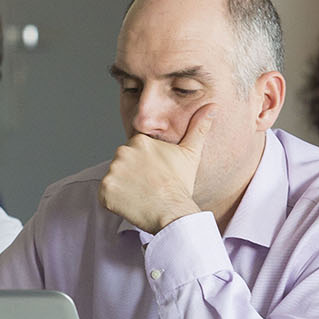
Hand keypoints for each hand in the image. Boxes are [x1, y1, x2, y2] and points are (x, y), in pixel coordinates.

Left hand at [98, 104, 213, 233]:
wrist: (172, 212)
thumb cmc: (181, 185)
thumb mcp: (191, 153)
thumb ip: (198, 127)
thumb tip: (213, 106)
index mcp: (140, 141)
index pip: (135, 152)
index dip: (144, 165)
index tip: (154, 176)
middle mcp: (123, 152)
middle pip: (123, 164)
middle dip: (132, 175)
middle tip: (148, 187)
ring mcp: (113, 171)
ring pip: (114, 178)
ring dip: (124, 188)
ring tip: (141, 196)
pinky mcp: (106, 189)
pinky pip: (106, 194)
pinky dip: (115, 201)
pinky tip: (132, 204)